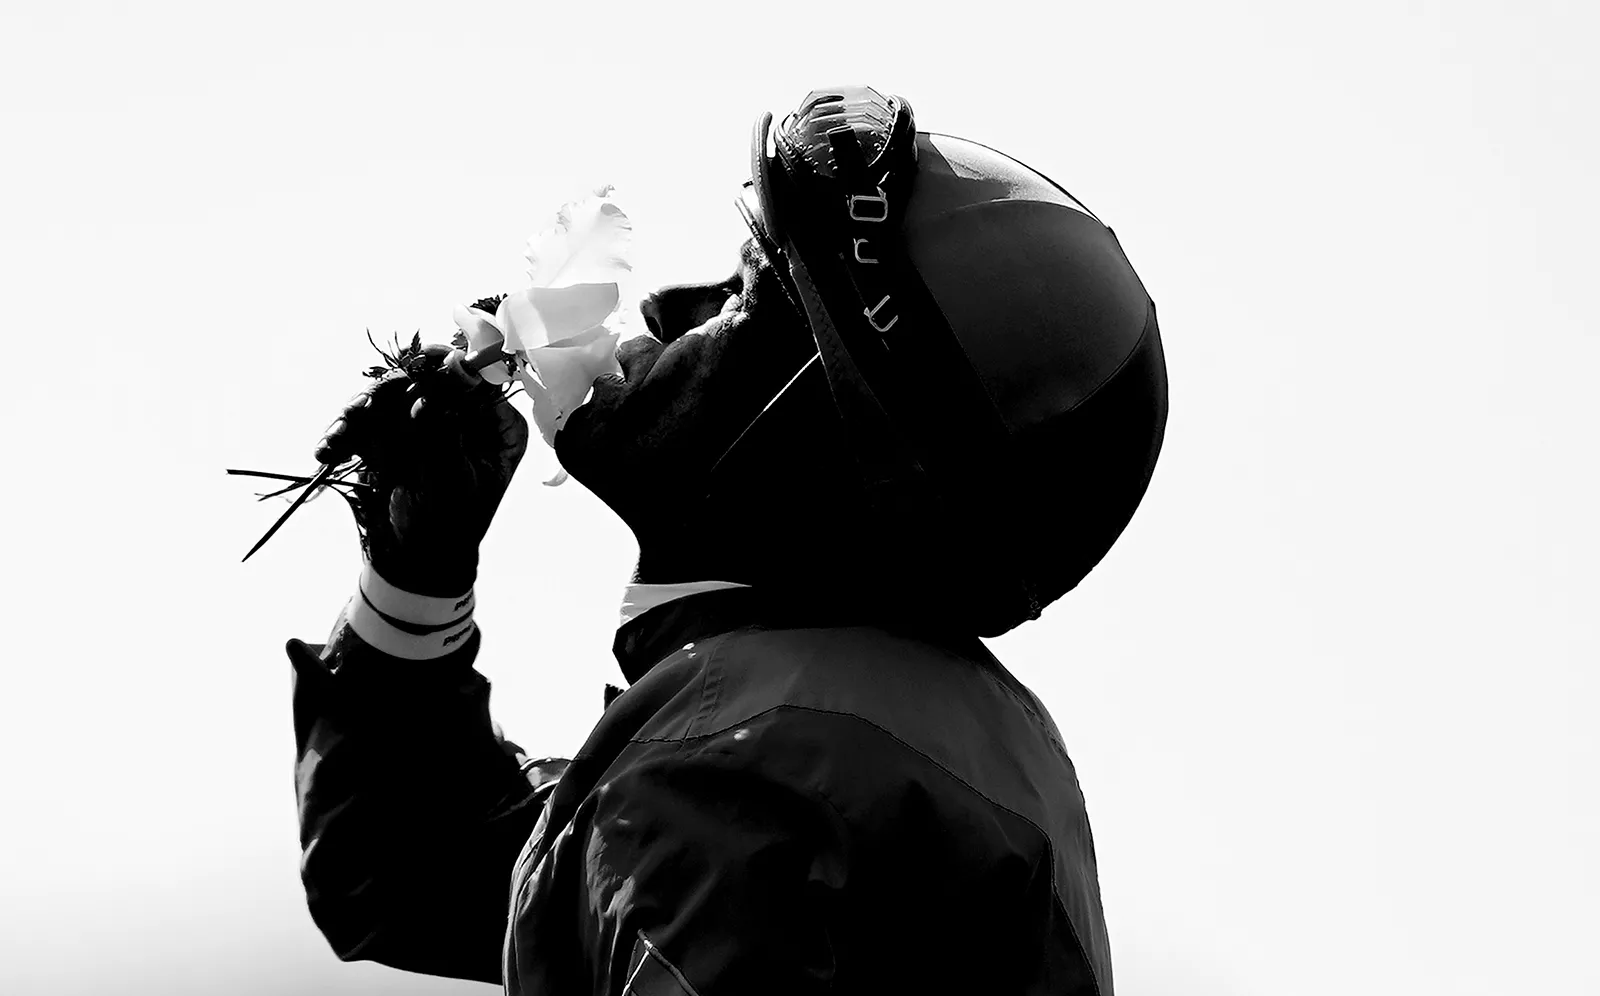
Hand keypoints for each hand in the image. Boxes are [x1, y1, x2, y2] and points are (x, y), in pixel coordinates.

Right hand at [315, 344, 528, 594]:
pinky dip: (343, 434)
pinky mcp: (386, 434)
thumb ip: (444, 440)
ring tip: (337, 439)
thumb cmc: (451, 527)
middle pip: (422, 378)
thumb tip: (426, 401)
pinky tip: (328, 450)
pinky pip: (362, 421)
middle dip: (387, 393)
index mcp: (494, 425)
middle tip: (362, 410)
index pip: (476, 378)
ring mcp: (419, 421)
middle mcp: (459, 414)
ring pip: (386, 397)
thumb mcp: (456, 485)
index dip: (449, 364)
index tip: (424, 360)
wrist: (417, 561)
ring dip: (356, 414)